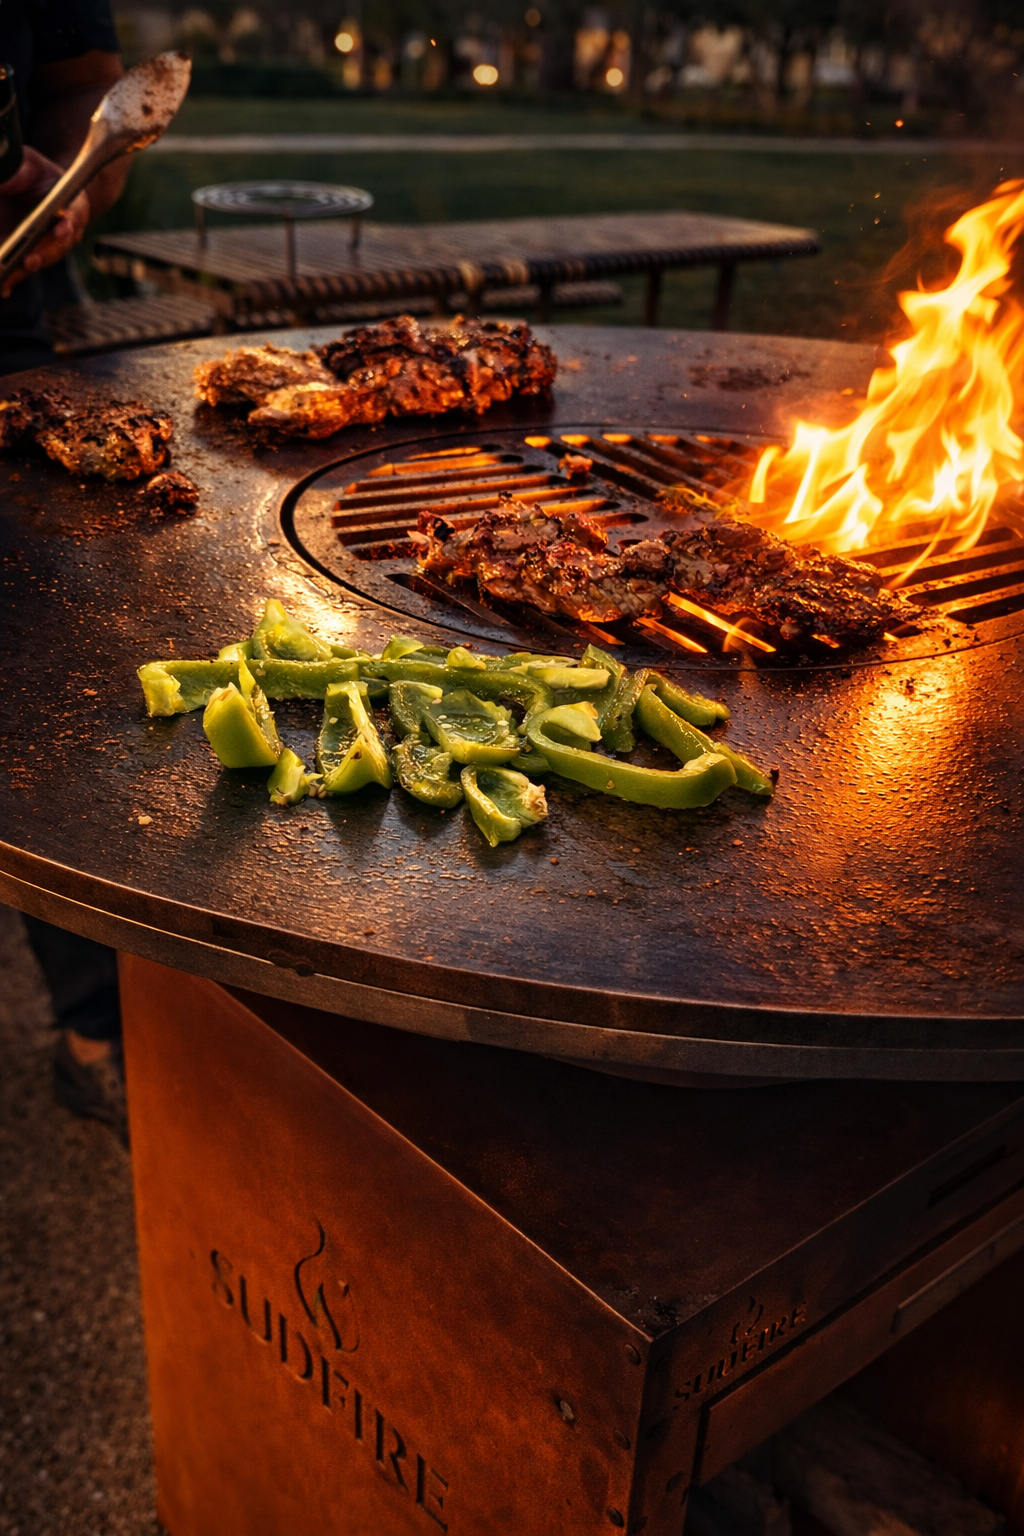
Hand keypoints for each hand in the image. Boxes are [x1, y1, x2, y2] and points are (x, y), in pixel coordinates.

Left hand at [0, 146, 89, 294]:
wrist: (35, 191)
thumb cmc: (37, 176)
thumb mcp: (29, 165)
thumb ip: (20, 170)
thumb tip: (6, 180)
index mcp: (72, 206)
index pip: (75, 215)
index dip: (69, 223)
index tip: (62, 229)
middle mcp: (65, 232)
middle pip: (57, 247)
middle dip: (43, 254)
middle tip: (29, 261)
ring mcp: (48, 248)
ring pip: (39, 261)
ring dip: (23, 270)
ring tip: (7, 277)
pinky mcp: (31, 256)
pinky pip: (22, 270)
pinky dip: (12, 278)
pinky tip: (4, 287)